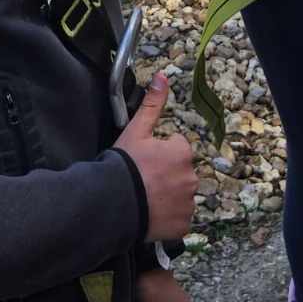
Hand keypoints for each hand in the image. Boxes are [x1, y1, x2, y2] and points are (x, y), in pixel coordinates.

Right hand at [113, 74, 197, 241]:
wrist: (111, 204)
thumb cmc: (123, 166)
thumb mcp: (134, 131)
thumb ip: (152, 105)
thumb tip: (161, 77)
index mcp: (181, 153)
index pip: (176, 147)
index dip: (159, 153)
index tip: (143, 161)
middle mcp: (191, 178)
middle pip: (180, 171)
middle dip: (166, 174)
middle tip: (143, 180)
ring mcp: (188, 204)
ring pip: (180, 194)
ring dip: (168, 195)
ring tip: (145, 197)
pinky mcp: (183, 225)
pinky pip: (179, 217)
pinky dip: (169, 216)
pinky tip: (151, 213)